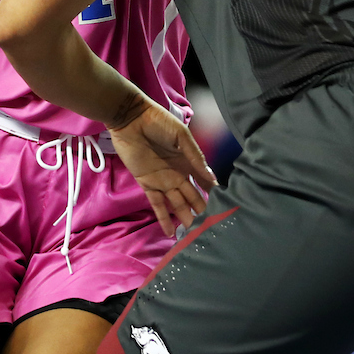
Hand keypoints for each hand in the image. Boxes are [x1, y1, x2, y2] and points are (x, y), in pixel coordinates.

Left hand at [109, 99, 217, 236]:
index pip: (203, 181)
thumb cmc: (158, 122)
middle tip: (210, 228)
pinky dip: (164, 218)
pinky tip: (171, 233)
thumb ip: (195, 157)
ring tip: (195, 235)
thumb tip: (213, 179)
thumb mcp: (181, 136)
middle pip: (191, 196)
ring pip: (177, 203)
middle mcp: (177, 173)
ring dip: (185, 217)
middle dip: (200, 211)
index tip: (223, 209)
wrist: (130, 118)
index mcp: (188, 161)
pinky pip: (157, 204)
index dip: (212, 193)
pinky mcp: (147, 183)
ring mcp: (162, 180)